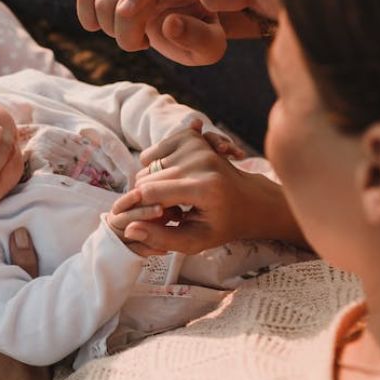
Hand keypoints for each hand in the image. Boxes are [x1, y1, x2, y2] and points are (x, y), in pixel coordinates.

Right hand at [77, 0, 233, 65]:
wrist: (186, 18)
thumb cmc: (199, 32)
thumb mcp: (211, 46)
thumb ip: (199, 38)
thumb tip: (170, 23)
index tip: (124, 13)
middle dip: (124, 31)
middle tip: (142, 44)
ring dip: (109, 28)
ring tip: (132, 34)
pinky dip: (89, 18)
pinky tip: (109, 28)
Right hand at [113, 122, 301, 252]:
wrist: (250, 200)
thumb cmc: (223, 225)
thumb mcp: (196, 241)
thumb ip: (161, 237)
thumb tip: (129, 229)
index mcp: (204, 188)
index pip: (150, 193)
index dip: (137, 208)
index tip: (139, 220)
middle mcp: (200, 161)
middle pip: (145, 178)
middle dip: (148, 199)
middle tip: (170, 214)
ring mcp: (196, 145)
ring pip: (147, 166)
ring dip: (152, 184)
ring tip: (175, 198)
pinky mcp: (192, 137)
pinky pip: (154, 152)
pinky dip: (156, 166)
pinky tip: (175, 180)